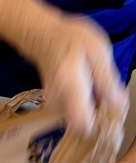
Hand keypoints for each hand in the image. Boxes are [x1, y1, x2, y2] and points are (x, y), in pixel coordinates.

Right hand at [31, 15, 127, 134]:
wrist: (44, 37)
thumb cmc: (72, 39)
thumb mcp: (98, 52)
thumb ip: (107, 80)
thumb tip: (118, 104)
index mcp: (70, 87)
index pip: (81, 125)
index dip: (100, 124)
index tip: (111, 112)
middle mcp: (58, 100)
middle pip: (83, 125)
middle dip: (100, 114)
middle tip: (108, 95)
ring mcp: (53, 104)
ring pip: (79, 120)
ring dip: (93, 109)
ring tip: (98, 89)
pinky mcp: (53, 106)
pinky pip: (73, 114)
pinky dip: (84, 106)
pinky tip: (88, 90)